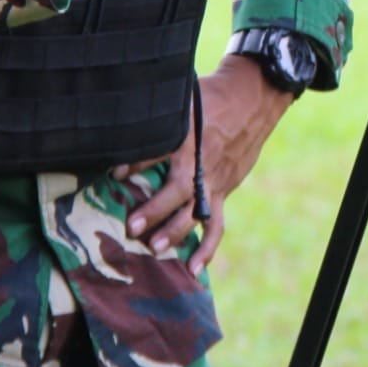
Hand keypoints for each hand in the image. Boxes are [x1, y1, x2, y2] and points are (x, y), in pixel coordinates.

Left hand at [119, 55, 294, 275]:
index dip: (137, 162)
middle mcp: (201, 161)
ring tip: (155, 248)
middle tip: (132, 226)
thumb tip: (122, 127)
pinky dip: (206, 248)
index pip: (159, 150)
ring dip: (176, 231)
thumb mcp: (183, 99)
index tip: (115, 174)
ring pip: (196, 211)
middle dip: (155, 208)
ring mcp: (214, 179)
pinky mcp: (223, 190)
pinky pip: (216, 224)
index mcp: (188, 135)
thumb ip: (158, 117)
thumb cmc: (210, 98)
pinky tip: (193, 268)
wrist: (252, 100)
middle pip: (178, 188)